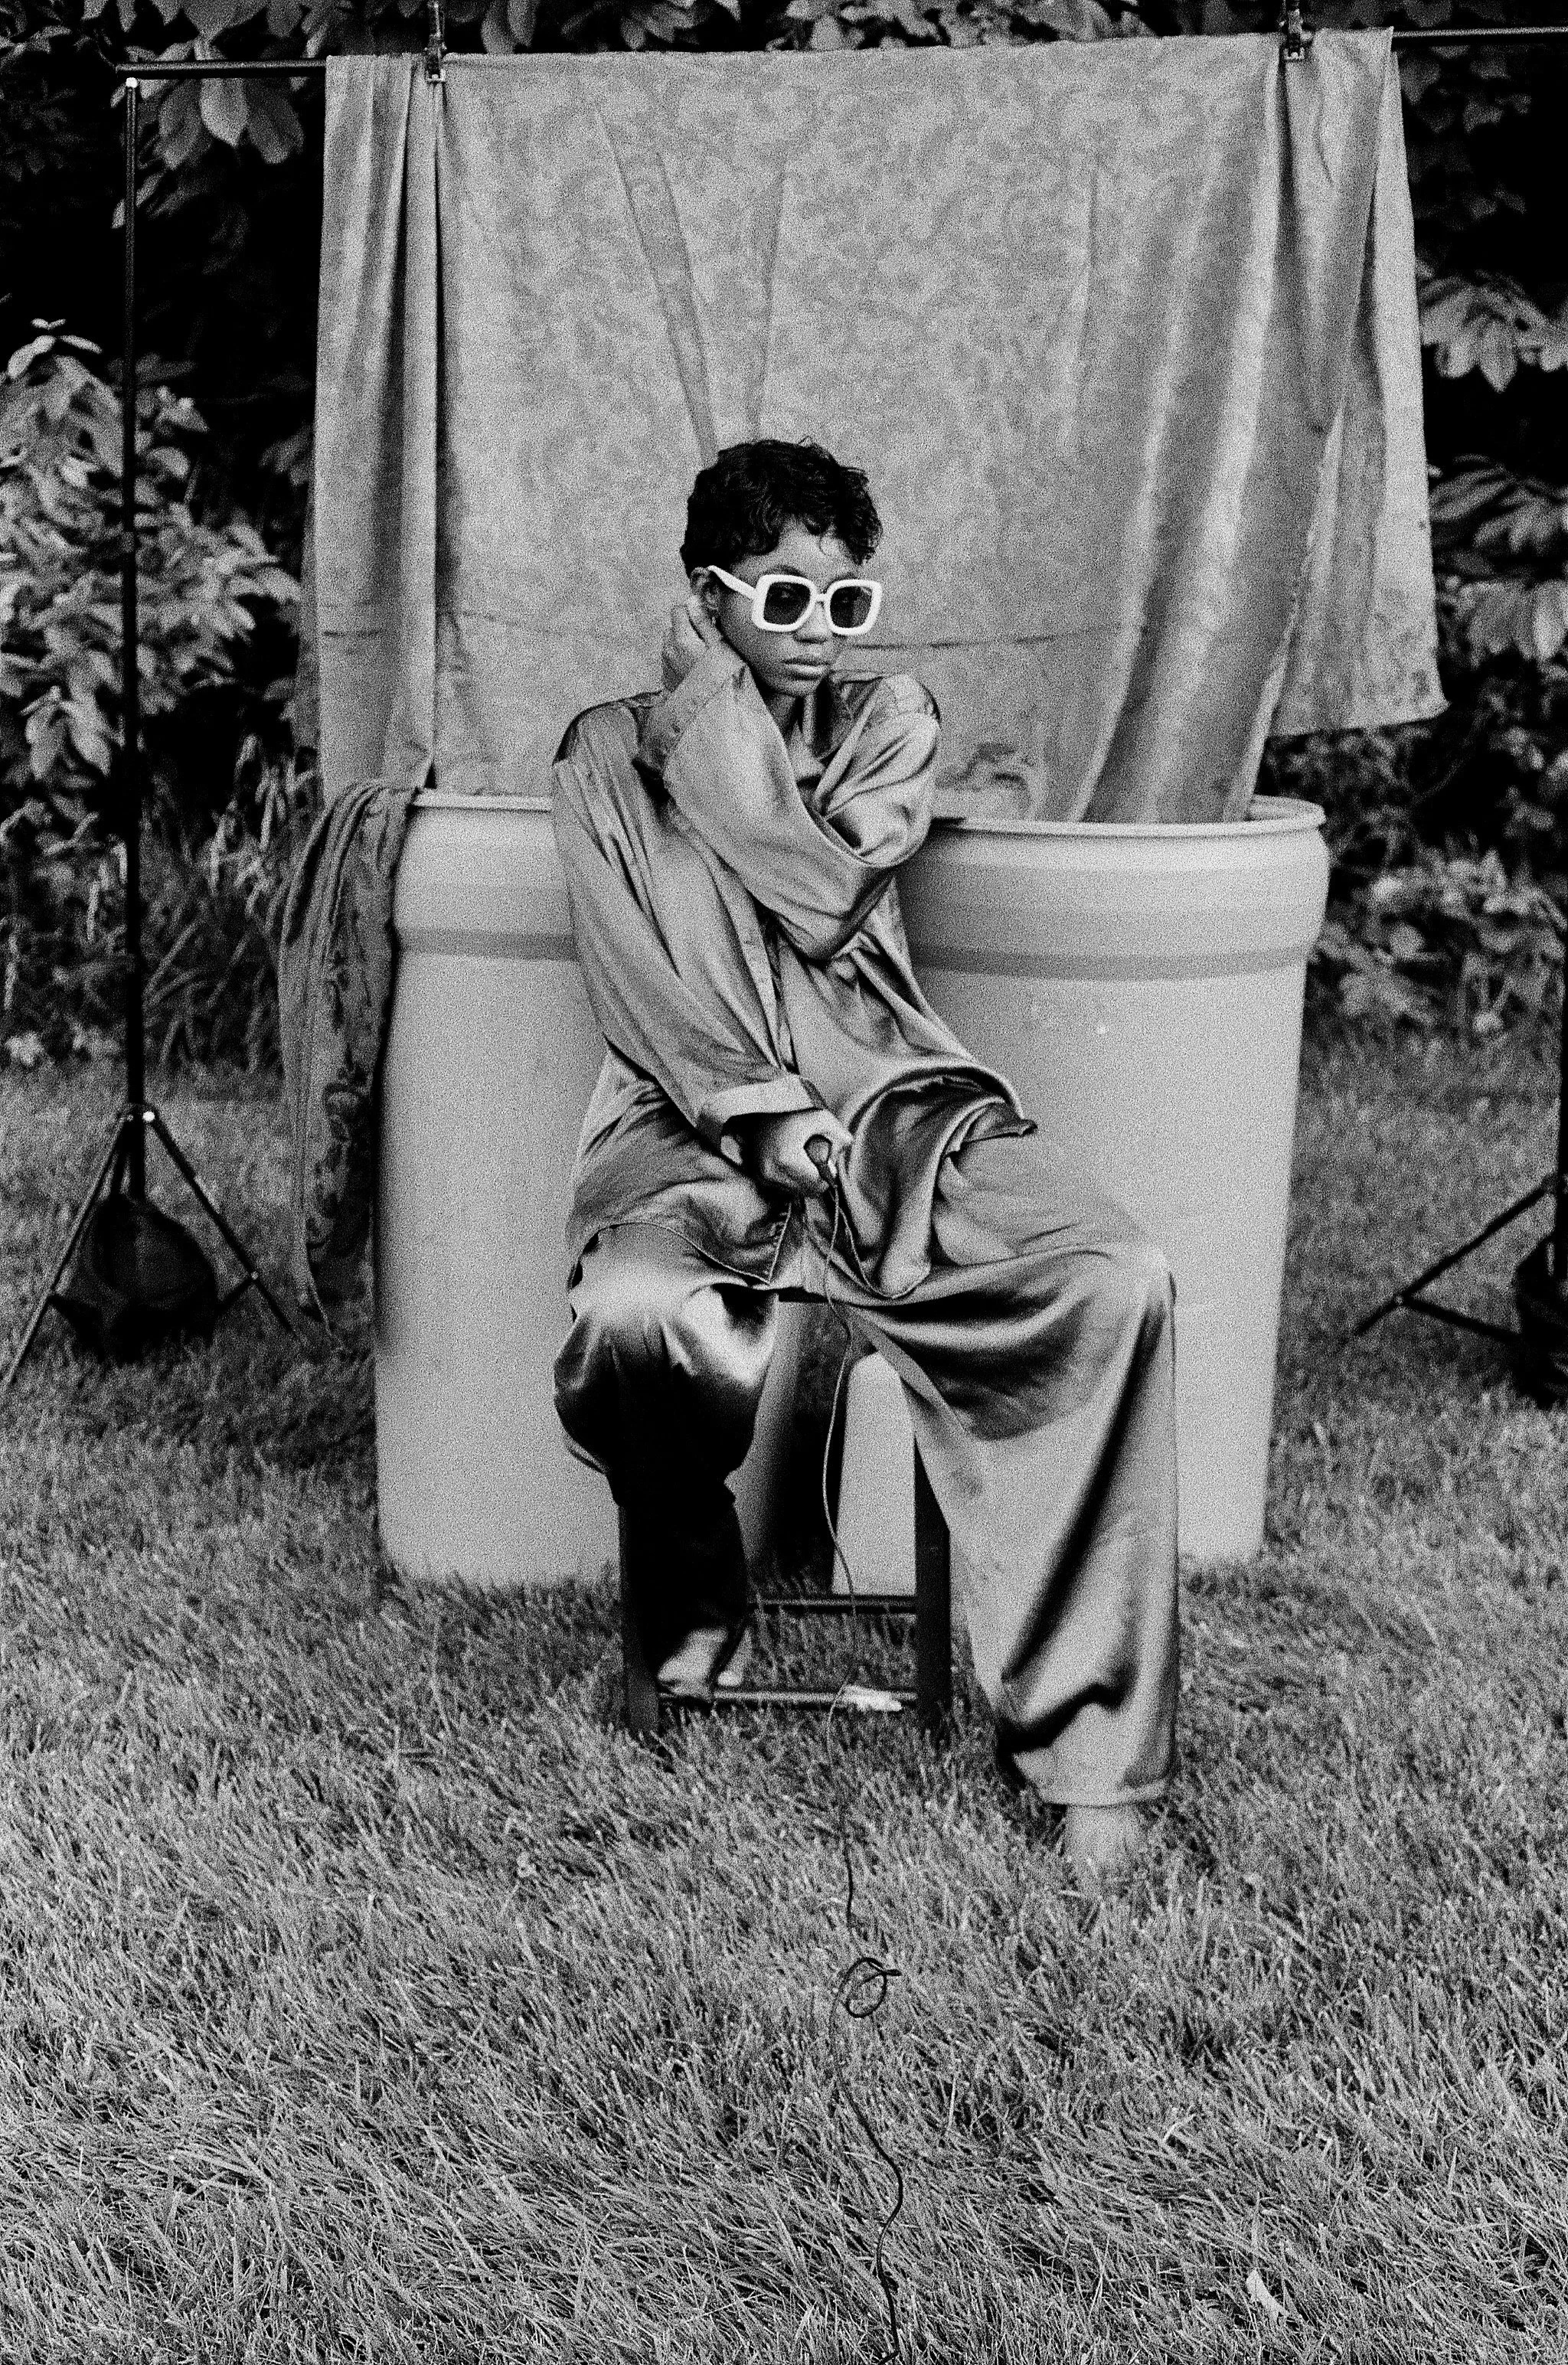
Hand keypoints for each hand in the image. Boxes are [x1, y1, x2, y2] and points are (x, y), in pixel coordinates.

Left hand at [661, 591, 725, 688]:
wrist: (713, 711)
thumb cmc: (722, 678)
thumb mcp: (719, 645)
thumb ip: (703, 621)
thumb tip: (692, 600)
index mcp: (682, 639)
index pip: (678, 609)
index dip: (693, 611)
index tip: (706, 620)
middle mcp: (669, 650)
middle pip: (673, 626)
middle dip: (687, 628)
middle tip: (706, 640)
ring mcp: (666, 665)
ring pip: (670, 642)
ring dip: (683, 643)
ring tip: (700, 655)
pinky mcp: (667, 678)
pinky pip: (670, 659)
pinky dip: (680, 658)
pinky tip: (695, 668)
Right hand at [730, 1108, 852, 1197]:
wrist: (758, 1115)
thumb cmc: (790, 1115)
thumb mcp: (818, 1117)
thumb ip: (837, 1131)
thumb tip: (848, 1143)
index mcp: (787, 1160)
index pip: (817, 1184)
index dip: (826, 1175)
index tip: (825, 1161)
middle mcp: (772, 1172)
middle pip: (807, 1191)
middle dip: (816, 1179)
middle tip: (815, 1160)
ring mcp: (764, 1177)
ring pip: (796, 1192)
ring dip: (804, 1181)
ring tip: (802, 1161)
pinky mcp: (760, 1178)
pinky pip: (785, 1189)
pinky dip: (792, 1181)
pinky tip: (792, 1165)